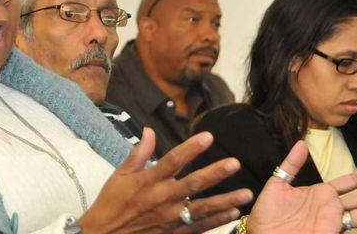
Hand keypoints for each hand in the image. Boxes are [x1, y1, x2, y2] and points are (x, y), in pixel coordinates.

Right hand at [76, 128, 253, 232]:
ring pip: (202, 208)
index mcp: (148, 181)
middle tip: (234, 163)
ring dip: (225, 200)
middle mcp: (162, 199)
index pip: (173, 160)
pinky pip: (199, 227)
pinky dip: (217, 221)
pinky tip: (233, 213)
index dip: (191, 148)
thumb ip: (138, 153)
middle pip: (193, 183)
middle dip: (215, 173)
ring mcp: (169, 219)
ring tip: (245, 193)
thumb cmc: (111, 204)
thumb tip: (149, 131)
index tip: (208, 136)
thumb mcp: (119, 176)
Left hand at [248, 140, 356, 232]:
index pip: (350, 180)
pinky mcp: (332, 229)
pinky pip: (355, 222)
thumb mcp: (278, 183)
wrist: (261, 233)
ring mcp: (333, 219)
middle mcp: (331, 205)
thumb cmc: (267, 213)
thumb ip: (292, 163)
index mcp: (320, 192)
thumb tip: (302, 142)